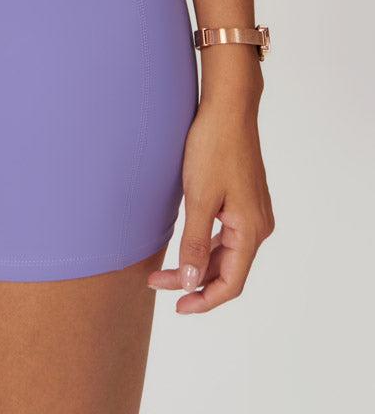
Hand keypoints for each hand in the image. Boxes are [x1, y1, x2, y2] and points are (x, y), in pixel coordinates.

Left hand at [147, 93, 274, 312]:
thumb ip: (195, 243)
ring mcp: (253, 213)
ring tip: (165, 270)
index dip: (204, 300)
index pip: (231, 283)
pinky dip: (206, 247)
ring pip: (226, 253)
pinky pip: (227, 235)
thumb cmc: (214, 147)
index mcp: (251, 230)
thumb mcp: (199, 197)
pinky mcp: (244, 200)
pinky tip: (187, 247)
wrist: (228, 108)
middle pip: (227, 270)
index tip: (177, 307)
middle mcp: (258, 226)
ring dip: (199, 265)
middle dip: (193, 282)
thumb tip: (193, 282)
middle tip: (157, 283)